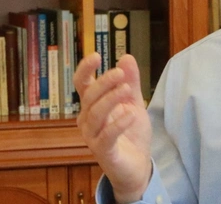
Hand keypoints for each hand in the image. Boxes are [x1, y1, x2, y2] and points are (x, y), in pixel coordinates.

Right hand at [74, 52, 152, 202]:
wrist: (138, 164)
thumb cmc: (131, 133)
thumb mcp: (134, 102)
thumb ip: (131, 82)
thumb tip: (126, 57)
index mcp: (93, 105)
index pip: (82, 84)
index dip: (85, 69)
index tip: (96, 55)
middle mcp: (87, 120)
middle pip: (89, 97)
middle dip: (104, 82)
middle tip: (120, 73)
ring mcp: (93, 137)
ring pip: (95, 114)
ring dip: (111, 99)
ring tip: (127, 89)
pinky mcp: (103, 152)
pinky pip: (107, 136)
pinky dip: (119, 124)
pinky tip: (131, 114)